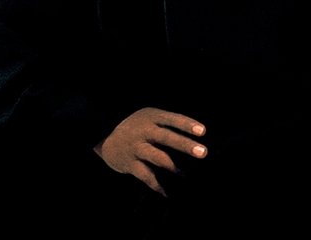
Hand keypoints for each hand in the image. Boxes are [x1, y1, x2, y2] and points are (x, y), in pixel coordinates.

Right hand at [93, 107, 207, 195]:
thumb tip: (195, 140)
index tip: (203, 131)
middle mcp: (144, 131)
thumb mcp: (151, 119)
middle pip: (166, 137)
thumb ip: (168, 125)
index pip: (172, 119)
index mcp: (152, 118)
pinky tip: (168, 192)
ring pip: (157, 157)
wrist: (107, 139)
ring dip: (173, 167)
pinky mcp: (131, 164)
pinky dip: (158, 185)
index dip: (187, 125)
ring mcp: (137, 148)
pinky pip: (146, 176)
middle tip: (203, 152)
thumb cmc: (139, 128)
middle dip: (185, 145)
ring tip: (186, 176)